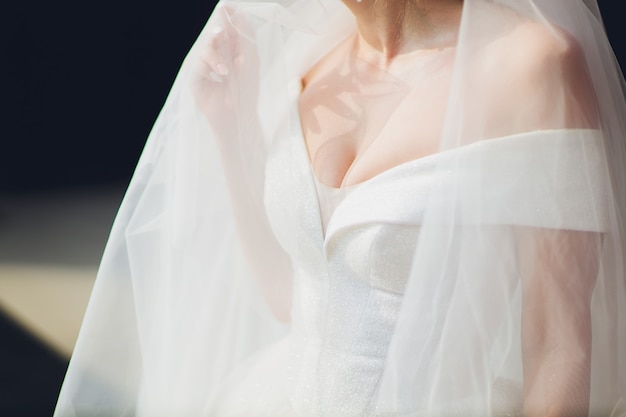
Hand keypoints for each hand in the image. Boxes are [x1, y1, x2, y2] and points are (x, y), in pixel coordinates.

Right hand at [190, 5, 259, 137]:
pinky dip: (210, 66)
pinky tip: (221, 74)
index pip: (232, 29)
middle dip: (220, 31)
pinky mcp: (198, 78)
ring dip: (216, 54)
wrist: (238, 117)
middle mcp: (222, 56)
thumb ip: (245, 36)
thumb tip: (238, 13)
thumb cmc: (248, 91)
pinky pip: (199, 62)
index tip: (227, 6)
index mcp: (236, 51)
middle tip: (221, 28)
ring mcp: (208, 66)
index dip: (229, 16)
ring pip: (207, 47)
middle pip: (217, 34)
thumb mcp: (250, 61)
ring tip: (226, 70)